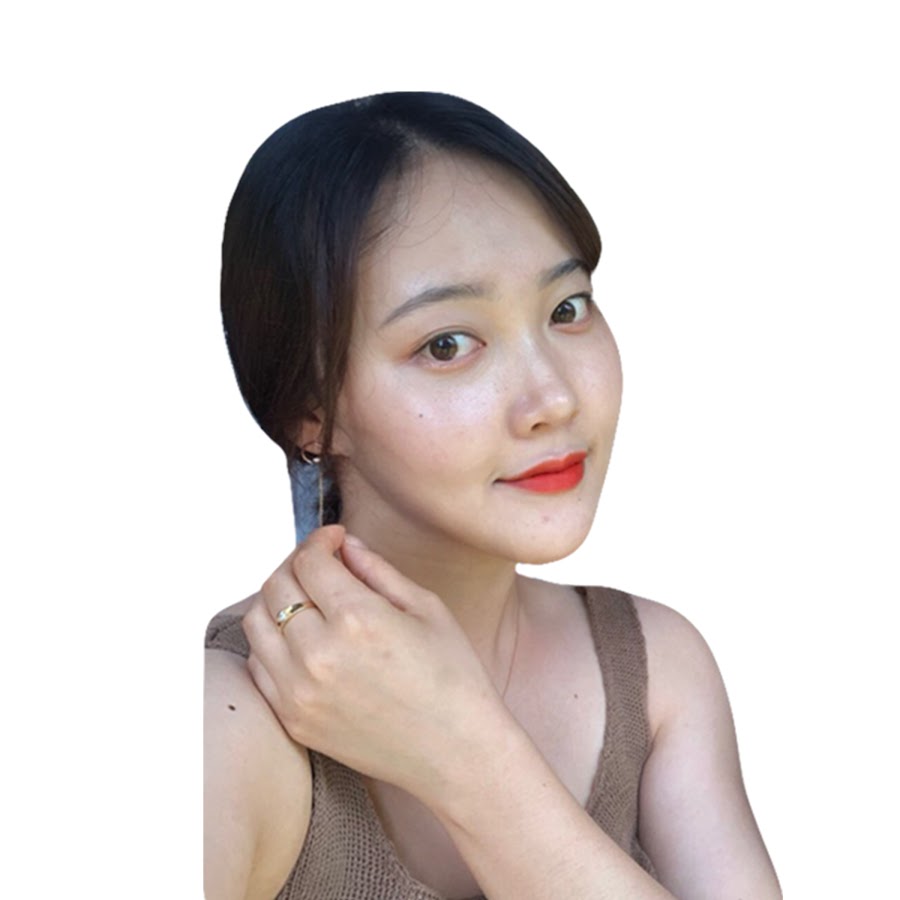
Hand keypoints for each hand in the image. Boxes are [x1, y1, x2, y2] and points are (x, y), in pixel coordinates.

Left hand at [242, 526, 509, 803]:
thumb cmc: (453, 676)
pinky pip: (258, 667)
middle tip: (321, 563)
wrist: (457, 754)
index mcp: (357, 618)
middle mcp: (318, 654)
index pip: (310, 560)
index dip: (321, 540)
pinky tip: (301, 639)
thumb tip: (345, 546)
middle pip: (276, 586)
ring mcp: (300, 692)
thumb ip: (377, 570)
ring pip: (256, 624)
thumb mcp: (426, 608)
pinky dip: (271, 643)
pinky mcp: (294, 721)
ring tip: (307, 599)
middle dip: (297, 563)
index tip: (335, 539)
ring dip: (277, 600)